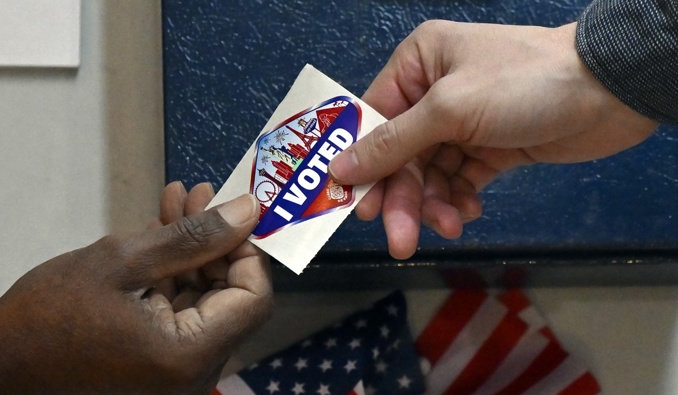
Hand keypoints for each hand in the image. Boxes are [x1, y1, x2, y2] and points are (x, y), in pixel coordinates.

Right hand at [0, 182, 271, 393]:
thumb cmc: (48, 317)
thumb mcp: (122, 261)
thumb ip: (193, 237)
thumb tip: (247, 211)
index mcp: (189, 355)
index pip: (253, 297)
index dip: (248, 250)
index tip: (231, 212)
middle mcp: (193, 372)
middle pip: (231, 295)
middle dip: (216, 240)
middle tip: (199, 197)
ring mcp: (176, 370)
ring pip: (205, 297)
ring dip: (193, 249)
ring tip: (177, 204)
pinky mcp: (159, 361)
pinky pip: (182, 310)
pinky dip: (175, 272)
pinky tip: (161, 233)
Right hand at [329, 21, 656, 258]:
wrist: (608, 92)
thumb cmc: (519, 85)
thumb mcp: (449, 109)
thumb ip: (394, 142)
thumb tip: (338, 167)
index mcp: (418, 65)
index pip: (374, 119)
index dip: (363, 164)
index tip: (356, 206)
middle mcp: (433, 93)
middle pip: (401, 155)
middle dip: (404, 198)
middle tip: (400, 242)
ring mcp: (462, 124)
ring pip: (430, 174)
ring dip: (435, 204)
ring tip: (450, 226)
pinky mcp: (489, 149)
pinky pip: (459, 180)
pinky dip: (459, 200)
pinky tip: (469, 212)